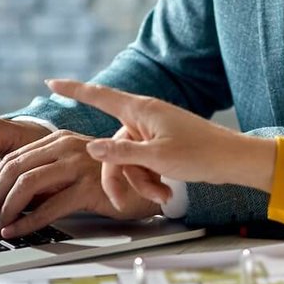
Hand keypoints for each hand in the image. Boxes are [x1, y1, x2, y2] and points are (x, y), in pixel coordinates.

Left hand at [0, 128, 160, 237]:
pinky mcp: (90, 187)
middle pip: (14, 169)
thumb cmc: (109, 182)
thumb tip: (8, 199)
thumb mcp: (72, 171)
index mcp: (58, 139)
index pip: (13, 158)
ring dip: (5, 208)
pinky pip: (49, 207)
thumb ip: (46, 177)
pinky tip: (16, 232)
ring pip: (26, 185)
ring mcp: (79, 166)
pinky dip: (27, 222)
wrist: (150, 187)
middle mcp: (67, 147)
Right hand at [48, 80, 277, 202]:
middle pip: (112, 147)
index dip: (74, 89)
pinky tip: (165, 192)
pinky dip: (150, 180)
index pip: (99, 96)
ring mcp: (153, 133)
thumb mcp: (156, 157)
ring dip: (139, 182)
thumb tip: (89, 148)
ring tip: (160, 195)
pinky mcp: (162, 146)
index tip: (51, 82)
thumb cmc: (200, 154)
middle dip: (118, 176)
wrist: (233, 161)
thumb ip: (120, 154)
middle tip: (120, 201)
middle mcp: (144, 118)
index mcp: (141, 110)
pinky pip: (143, 164)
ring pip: (128, 161)